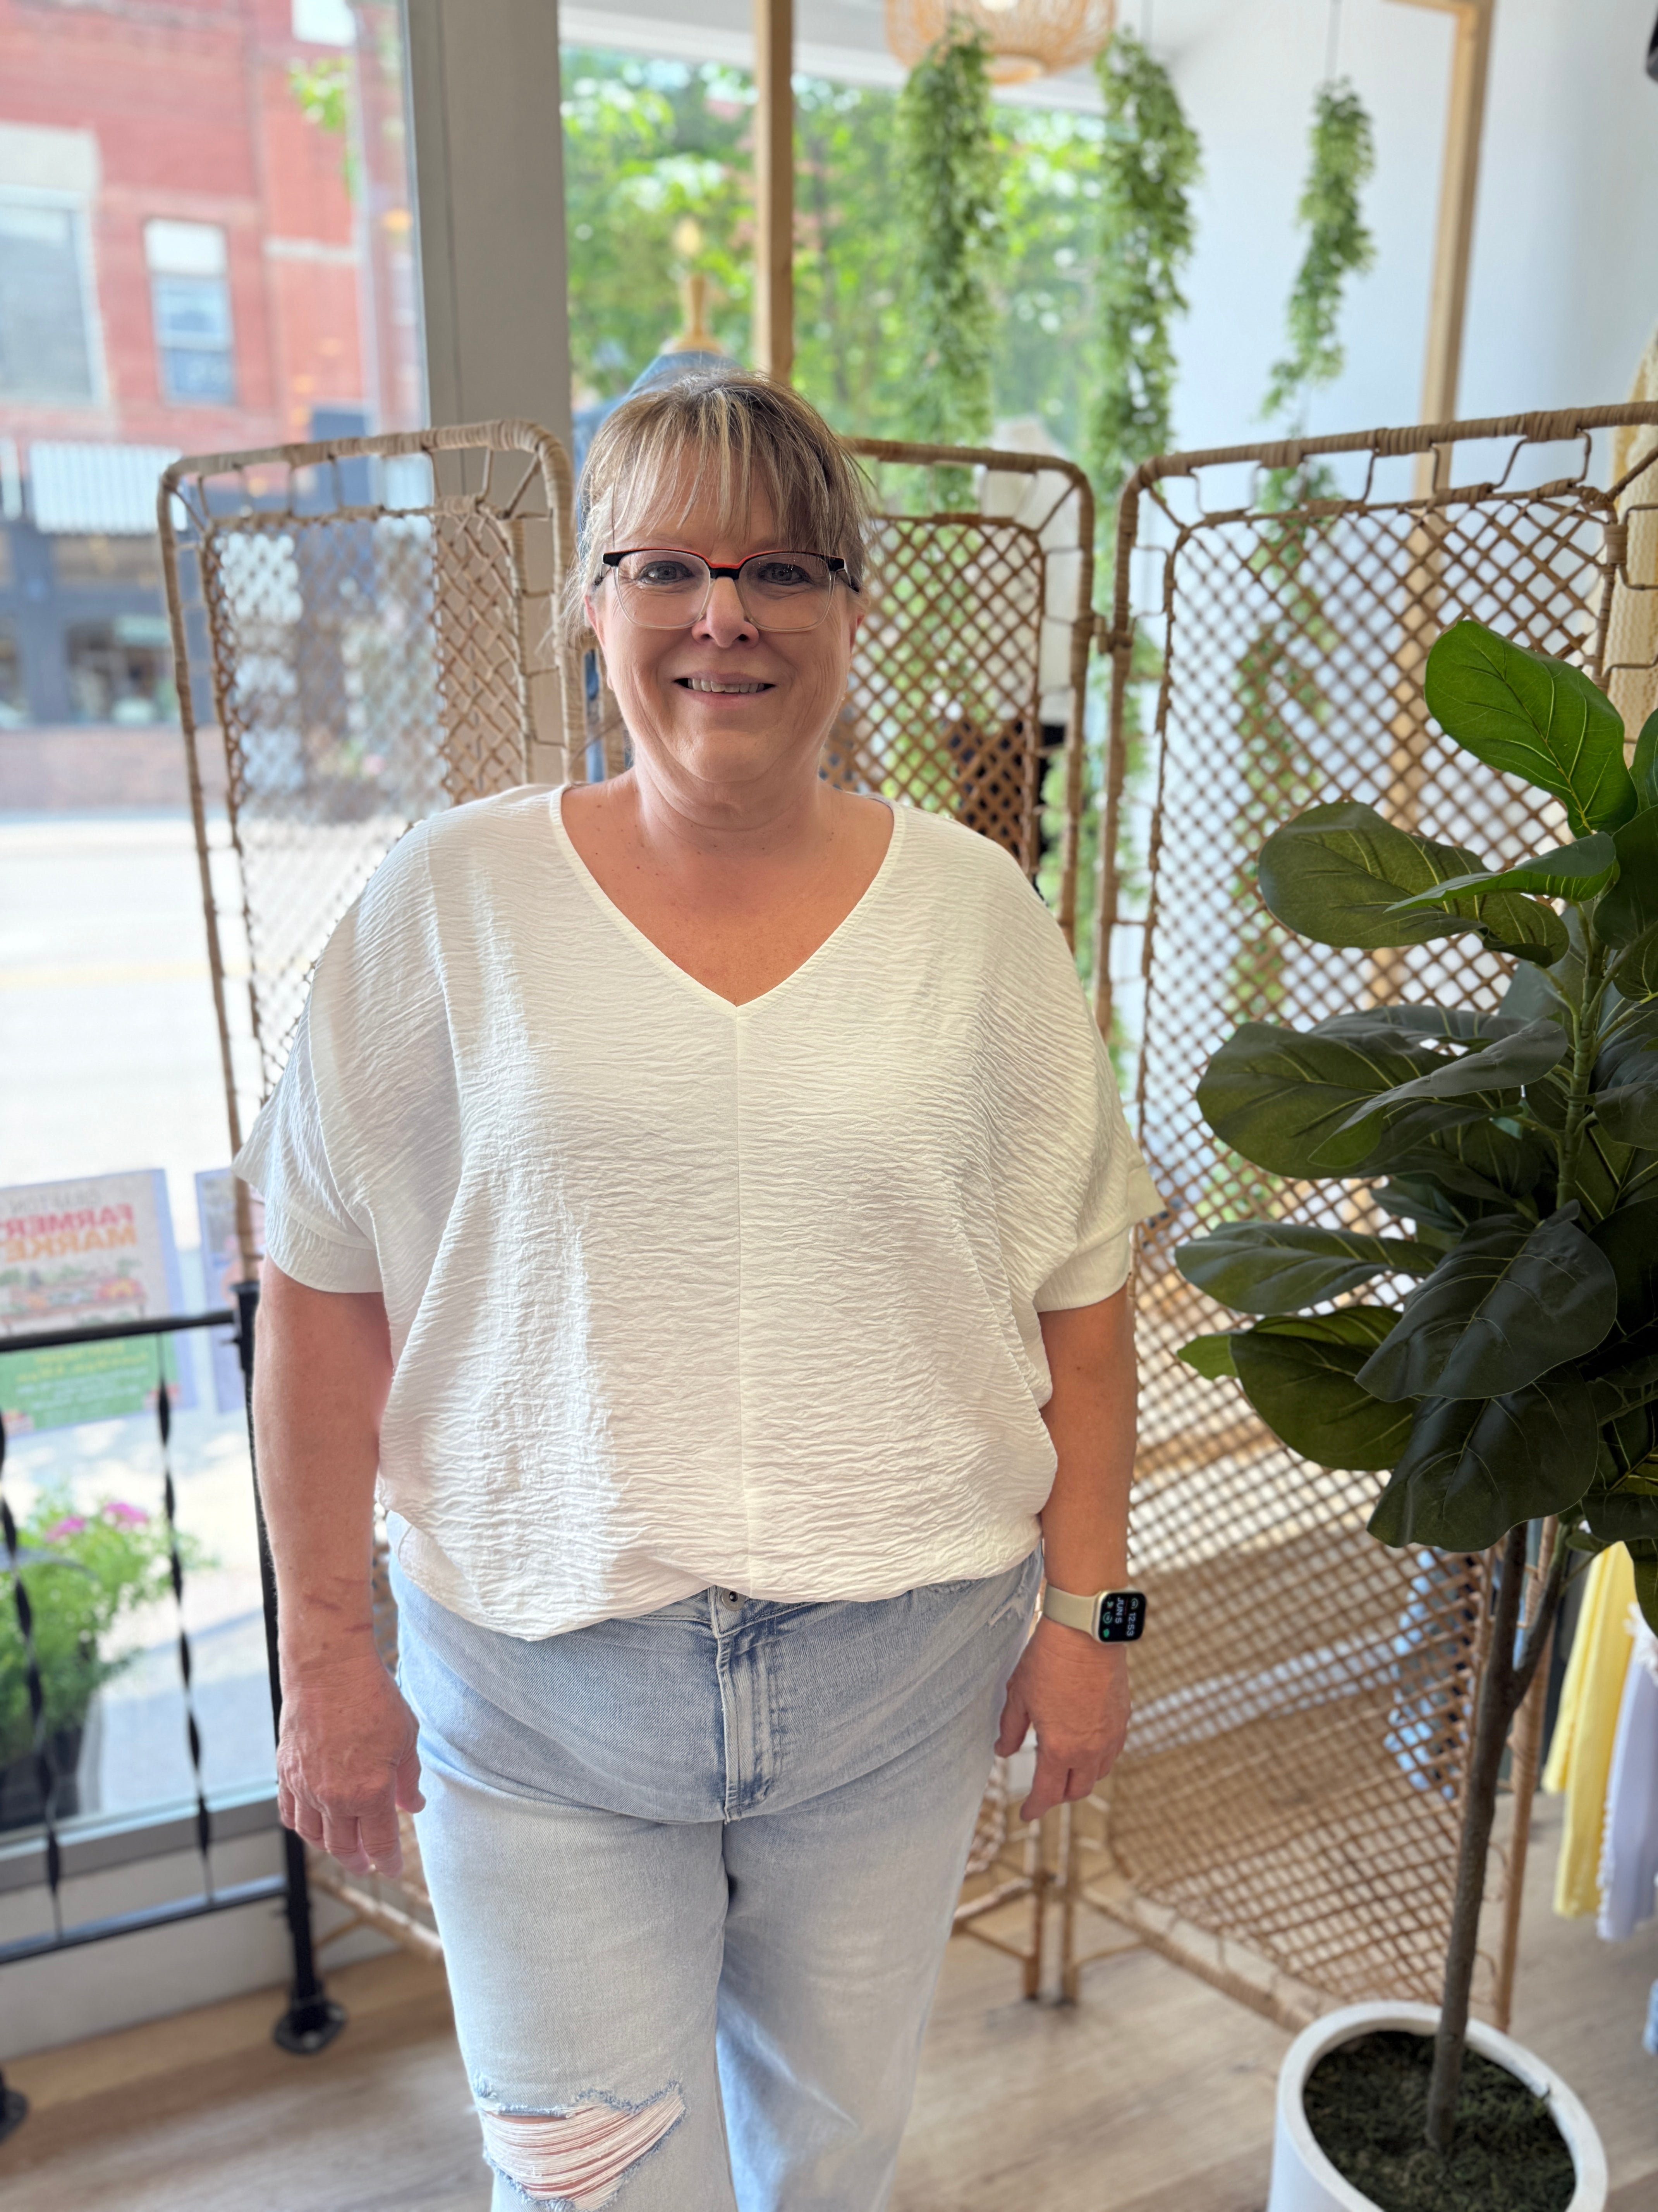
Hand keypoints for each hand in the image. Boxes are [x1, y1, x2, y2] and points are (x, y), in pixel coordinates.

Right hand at [276, 1652, 424, 1876]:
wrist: (329, 1671)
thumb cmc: (372, 1698)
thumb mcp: (406, 1738)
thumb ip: (408, 1779)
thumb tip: (412, 1805)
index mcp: (370, 1792)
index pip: (380, 1842)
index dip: (388, 1861)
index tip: (393, 1871)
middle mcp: (334, 1797)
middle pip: (344, 1847)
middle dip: (358, 1861)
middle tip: (367, 1865)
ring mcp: (306, 1787)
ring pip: (314, 1836)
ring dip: (330, 1848)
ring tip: (342, 1849)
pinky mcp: (286, 1773)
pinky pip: (290, 1813)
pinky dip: (301, 1826)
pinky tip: (311, 1826)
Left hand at [995, 1616, 1129, 1821]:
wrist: (1086, 1631)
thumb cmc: (1049, 1660)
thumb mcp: (1019, 1695)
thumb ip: (1011, 1729)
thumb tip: (1002, 1751)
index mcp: (1060, 1748)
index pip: (1048, 1793)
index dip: (1034, 1808)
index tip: (1026, 1814)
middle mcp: (1090, 1749)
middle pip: (1077, 1790)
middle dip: (1059, 1796)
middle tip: (1044, 1790)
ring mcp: (1111, 1735)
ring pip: (1098, 1773)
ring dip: (1081, 1778)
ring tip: (1065, 1769)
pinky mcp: (1123, 1718)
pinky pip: (1113, 1752)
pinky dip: (1098, 1758)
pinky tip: (1087, 1746)